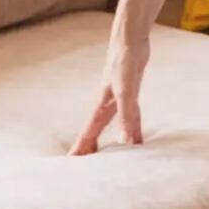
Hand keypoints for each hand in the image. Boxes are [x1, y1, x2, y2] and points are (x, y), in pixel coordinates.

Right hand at [67, 35, 149, 154]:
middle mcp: (108, 104)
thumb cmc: (124, 62)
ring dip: (112, 140)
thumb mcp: (126, 91)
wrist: (131, 39)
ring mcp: (119, 98)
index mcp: (102, 106)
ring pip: (114, 126)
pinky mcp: (132, 92)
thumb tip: (127, 142)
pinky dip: (132, 128)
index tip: (71, 164)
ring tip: (113, 159)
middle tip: (85, 170)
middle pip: (97, 132)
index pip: (89, 134)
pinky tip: (137, 134)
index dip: (81, 149)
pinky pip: (131, 116)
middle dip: (91, 149)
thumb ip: (127, 115)